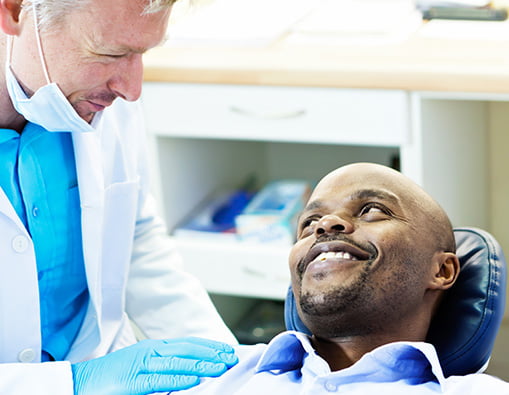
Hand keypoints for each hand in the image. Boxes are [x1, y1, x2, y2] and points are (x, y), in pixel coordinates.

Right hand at [71, 337, 237, 394]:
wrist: (82, 381)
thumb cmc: (114, 376)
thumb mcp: (144, 366)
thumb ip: (166, 366)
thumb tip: (191, 372)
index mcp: (154, 347)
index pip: (188, 343)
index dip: (209, 346)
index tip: (227, 350)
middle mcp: (150, 352)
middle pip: (187, 350)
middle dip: (211, 354)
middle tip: (231, 358)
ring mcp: (141, 365)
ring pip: (177, 364)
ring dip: (201, 366)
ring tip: (220, 368)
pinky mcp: (132, 382)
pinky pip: (159, 381)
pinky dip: (178, 381)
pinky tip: (193, 382)